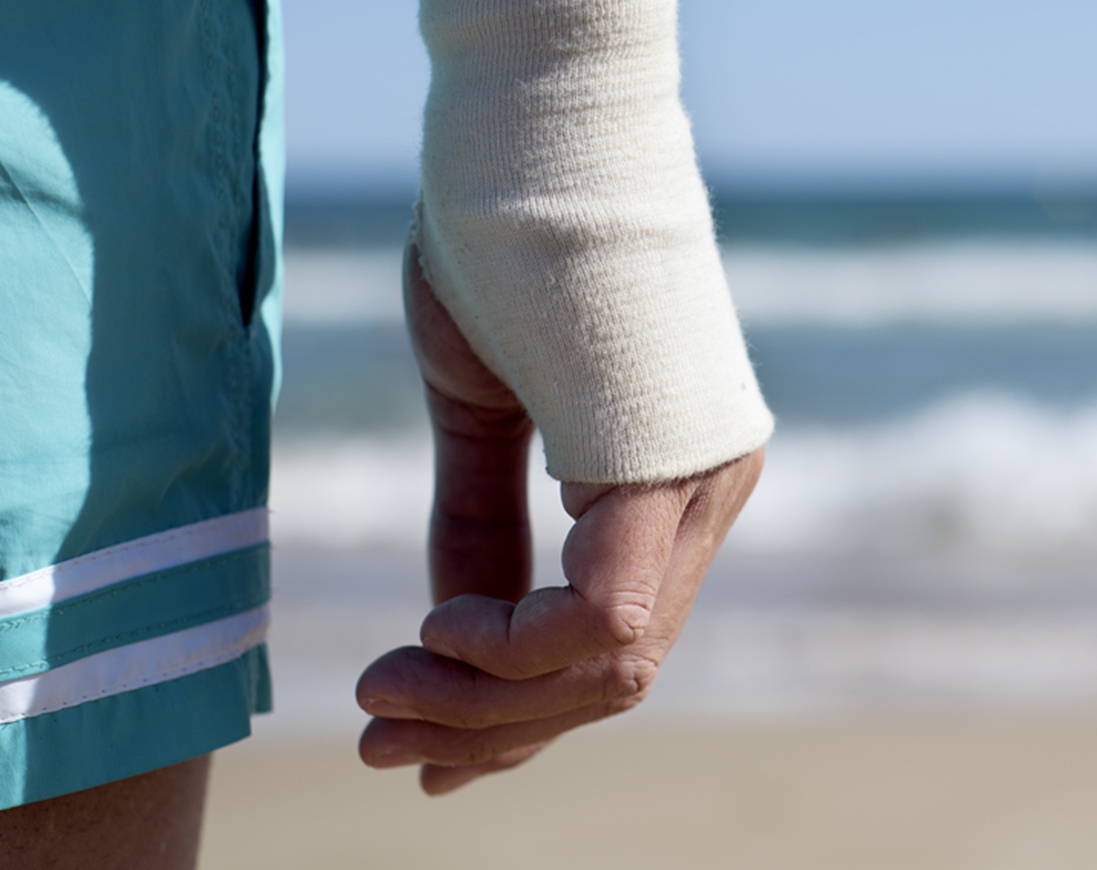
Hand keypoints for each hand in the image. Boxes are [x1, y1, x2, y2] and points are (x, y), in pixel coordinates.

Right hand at [356, 244, 764, 794]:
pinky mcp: (679, 464)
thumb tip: (457, 629)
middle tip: (380, 738)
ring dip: (487, 706)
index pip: (606, 645)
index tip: (409, 725)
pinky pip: (609, 612)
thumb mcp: (479, 408)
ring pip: (612, 664)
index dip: (510, 711)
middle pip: (611, 674)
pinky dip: (516, 651)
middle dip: (490, 727)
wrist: (526, 132)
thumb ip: (481, 522)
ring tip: (379, 704)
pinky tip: (435, 631)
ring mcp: (702, 485)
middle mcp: (703, 497)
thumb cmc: (503, 251)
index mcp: (665, 486)